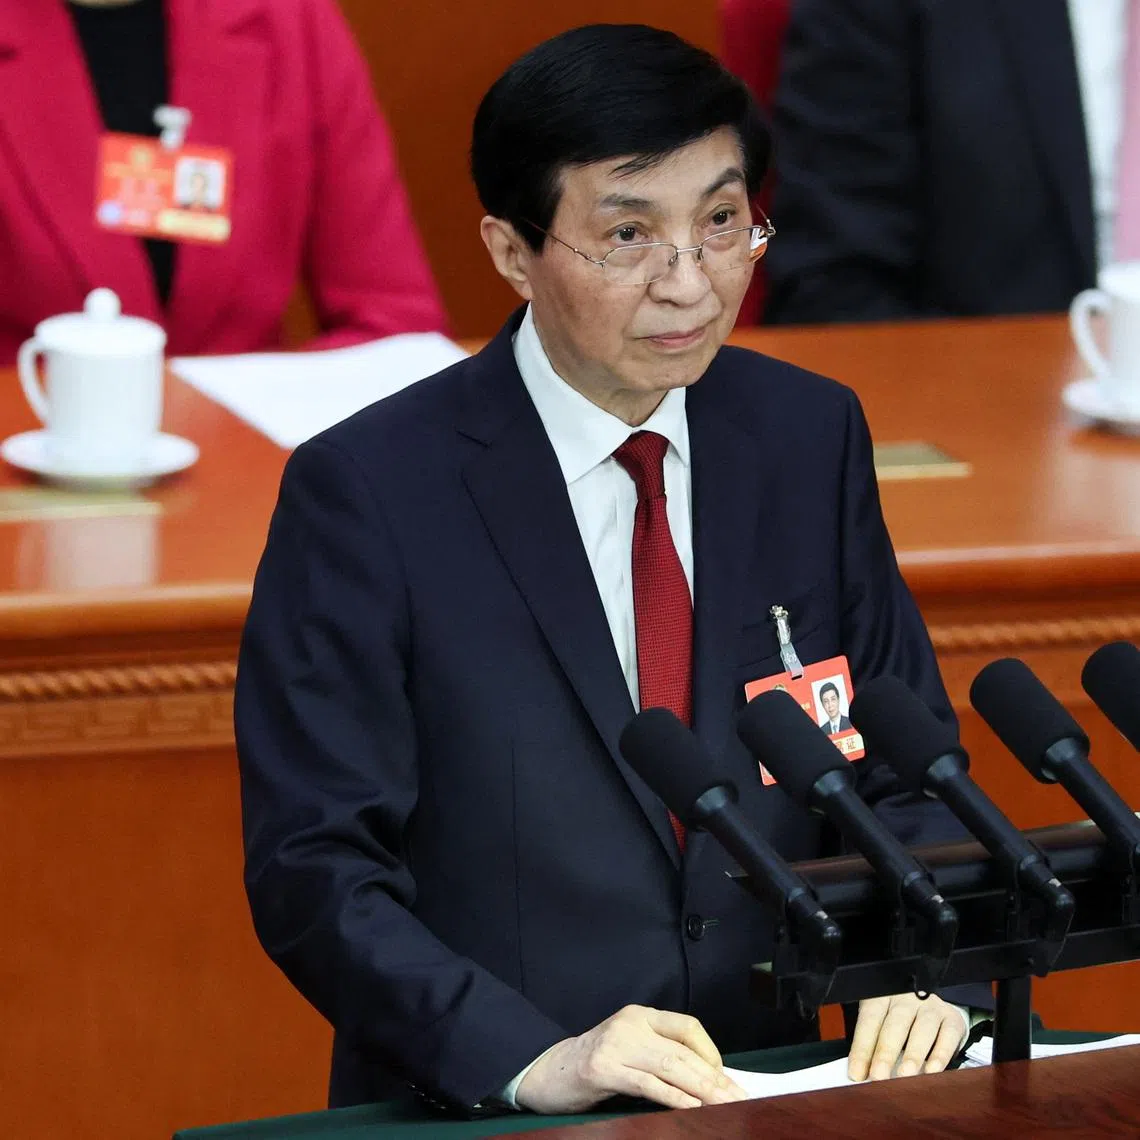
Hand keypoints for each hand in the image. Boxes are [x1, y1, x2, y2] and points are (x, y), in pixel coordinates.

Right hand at [515, 1004, 748, 1113]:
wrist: (546, 1071)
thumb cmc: (594, 1066)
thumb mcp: (630, 1050)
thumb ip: (660, 1055)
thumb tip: (708, 1079)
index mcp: (640, 1015)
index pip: (687, 1026)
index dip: (711, 1052)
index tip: (726, 1078)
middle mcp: (630, 1024)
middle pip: (682, 1051)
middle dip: (715, 1078)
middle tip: (740, 1098)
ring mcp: (616, 1045)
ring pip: (669, 1066)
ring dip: (702, 1090)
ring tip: (725, 1105)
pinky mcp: (603, 1069)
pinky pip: (647, 1084)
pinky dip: (673, 1097)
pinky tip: (692, 1108)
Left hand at [848, 993, 967, 1080]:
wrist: (929, 1002)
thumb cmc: (898, 1018)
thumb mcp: (880, 1021)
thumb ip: (871, 1043)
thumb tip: (861, 1075)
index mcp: (882, 997)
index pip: (869, 1021)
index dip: (862, 1048)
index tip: (857, 1074)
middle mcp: (906, 998)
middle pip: (894, 1025)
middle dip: (885, 1053)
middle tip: (878, 1076)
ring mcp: (930, 1006)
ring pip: (922, 1029)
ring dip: (913, 1054)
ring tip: (905, 1074)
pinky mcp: (951, 1018)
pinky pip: (947, 1035)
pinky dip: (940, 1054)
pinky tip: (932, 1070)